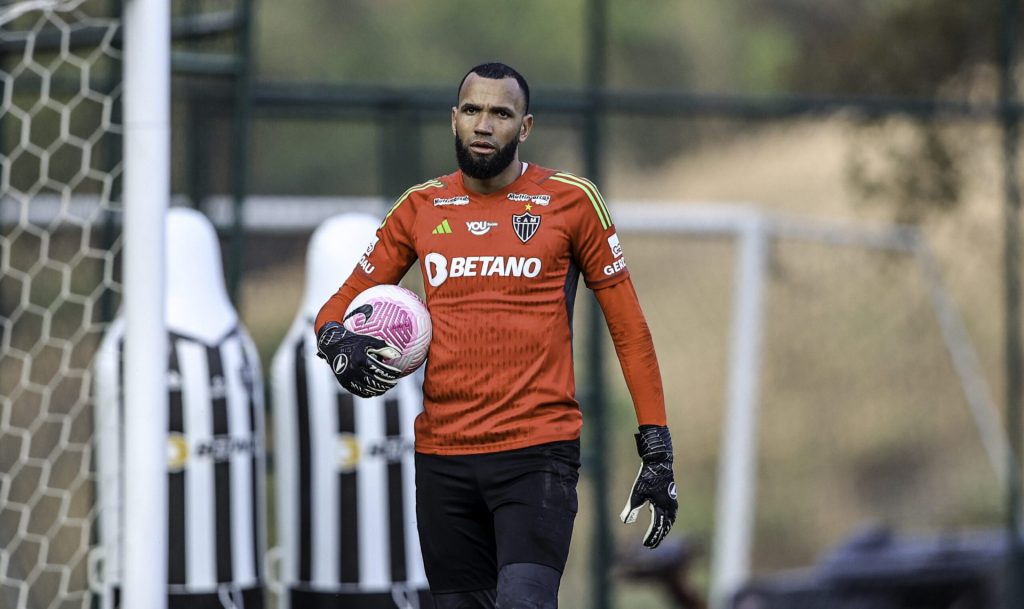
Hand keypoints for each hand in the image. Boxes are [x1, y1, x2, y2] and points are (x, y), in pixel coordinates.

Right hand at [315, 319, 401, 397]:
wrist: (333, 345)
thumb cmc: (355, 341)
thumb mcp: (368, 340)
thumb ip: (383, 347)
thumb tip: (399, 354)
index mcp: (360, 358)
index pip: (379, 369)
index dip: (390, 373)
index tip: (398, 373)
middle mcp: (353, 369)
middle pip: (374, 381)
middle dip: (386, 384)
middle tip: (394, 383)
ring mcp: (347, 378)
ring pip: (367, 389)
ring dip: (379, 390)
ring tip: (387, 387)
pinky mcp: (344, 383)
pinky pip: (358, 392)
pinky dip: (369, 393)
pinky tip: (376, 390)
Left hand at [620, 425, 677, 548]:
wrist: (659, 462)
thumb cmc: (647, 477)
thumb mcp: (637, 493)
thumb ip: (632, 508)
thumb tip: (626, 521)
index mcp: (662, 507)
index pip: (657, 527)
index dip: (651, 537)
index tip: (646, 545)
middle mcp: (670, 507)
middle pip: (665, 527)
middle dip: (658, 537)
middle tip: (651, 546)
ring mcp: (672, 503)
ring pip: (669, 522)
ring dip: (663, 530)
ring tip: (657, 537)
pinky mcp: (672, 498)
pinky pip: (670, 515)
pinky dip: (666, 521)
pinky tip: (660, 521)